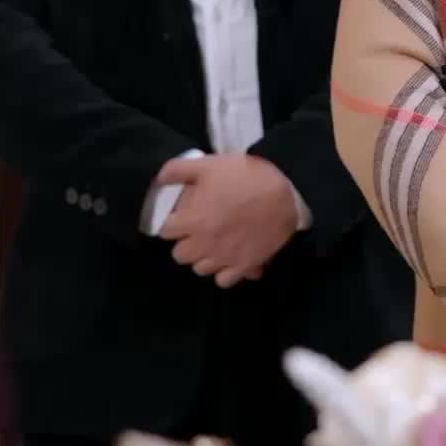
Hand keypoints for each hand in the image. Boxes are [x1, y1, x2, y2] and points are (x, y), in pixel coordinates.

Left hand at [156, 153, 298, 287]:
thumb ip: (178, 170)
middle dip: (185, 242)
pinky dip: (224, 272)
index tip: (180, 216)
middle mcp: (204, 245)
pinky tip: (230, 258)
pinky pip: (224, 281)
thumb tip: (158, 179)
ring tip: (214, 243)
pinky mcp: (245, 266)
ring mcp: (225, 258)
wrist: (287, 192)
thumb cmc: (246, 176)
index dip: (172, 222)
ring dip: (203, 257)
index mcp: (193, 221)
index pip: (165, 232)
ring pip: (200, 269)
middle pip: (180, 255)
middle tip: (197, 229)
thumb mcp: (209, 164)